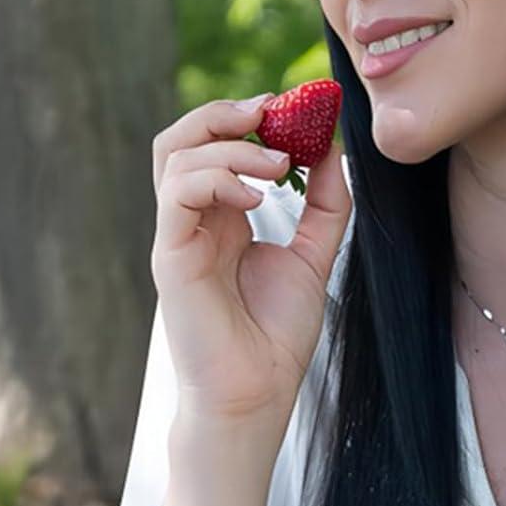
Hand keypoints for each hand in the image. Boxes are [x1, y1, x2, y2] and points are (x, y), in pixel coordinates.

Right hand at [151, 96, 350, 424]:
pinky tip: (255, 197)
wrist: (255, 394)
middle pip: (183, 138)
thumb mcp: (314, 257)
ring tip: (277, 164)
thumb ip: (325, 205)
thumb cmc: (275, 337)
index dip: (251, 119)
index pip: (217, 145)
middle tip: (272, 110)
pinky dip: (216, 178)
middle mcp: (194, 221)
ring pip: (175, 155)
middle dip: (225, 112)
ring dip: (229, 145)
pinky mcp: (170, 257)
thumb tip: (335, 148)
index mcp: (221, 218)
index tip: (297, 111)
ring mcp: (178, 237)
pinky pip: (177, 194)